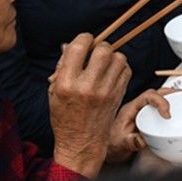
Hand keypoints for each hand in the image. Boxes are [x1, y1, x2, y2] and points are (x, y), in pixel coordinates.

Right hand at [48, 33, 130, 177]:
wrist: (81, 142)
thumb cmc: (65, 117)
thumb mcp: (54, 91)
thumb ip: (62, 67)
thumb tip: (70, 45)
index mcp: (67, 83)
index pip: (79, 47)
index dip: (84, 39)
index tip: (85, 41)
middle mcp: (88, 86)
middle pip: (104, 50)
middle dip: (100, 46)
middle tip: (96, 52)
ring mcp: (106, 91)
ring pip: (119, 58)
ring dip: (112, 56)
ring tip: (104, 64)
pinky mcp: (118, 96)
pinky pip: (126, 71)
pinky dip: (121, 67)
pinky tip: (112, 73)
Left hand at [105, 89, 171, 163]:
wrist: (111, 149)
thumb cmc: (114, 145)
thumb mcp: (120, 144)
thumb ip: (130, 142)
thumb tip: (141, 140)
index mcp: (131, 109)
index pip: (147, 96)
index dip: (160, 101)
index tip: (167, 114)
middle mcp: (138, 107)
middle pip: (156, 92)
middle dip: (171, 93)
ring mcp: (144, 111)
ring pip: (159, 97)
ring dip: (172, 96)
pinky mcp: (148, 117)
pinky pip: (160, 106)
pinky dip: (171, 104)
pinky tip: (180, 108)